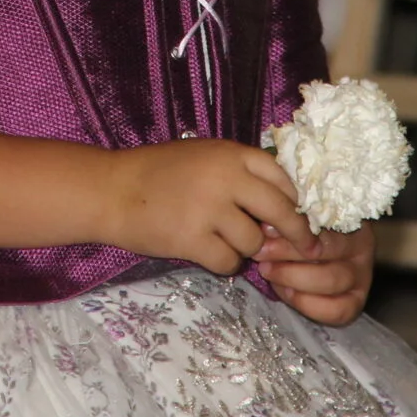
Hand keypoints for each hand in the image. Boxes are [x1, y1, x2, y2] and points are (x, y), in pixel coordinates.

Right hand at [98, 140, 302, 274]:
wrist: (112, 190)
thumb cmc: (157, 172)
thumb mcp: (202, 156)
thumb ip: (238, 173)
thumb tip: (281, 204)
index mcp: (230, 154)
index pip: (282, 177)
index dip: (294, 200)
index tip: (299, 215)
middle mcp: (225, 179)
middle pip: (281, 211)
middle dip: (296, 233)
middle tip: (305, 247)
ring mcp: (209, 210)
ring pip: (254, 242)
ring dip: (246, 249)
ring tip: (224, 240)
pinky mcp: (193, 240)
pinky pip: (228, 262)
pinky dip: (223, 263)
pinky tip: (208, 252)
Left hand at [256, 220, 374, 325]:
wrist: (317, 255)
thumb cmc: (303, 233)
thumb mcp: (297, 220)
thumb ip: (287, 219)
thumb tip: (265, 225)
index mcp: (349, 219)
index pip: (323, 223)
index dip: (292, 228)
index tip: (264, 229)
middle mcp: (361, 248)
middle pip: (325, 251)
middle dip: (286, 253)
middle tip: (260, 253)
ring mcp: (361, 278)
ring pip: (330, 281)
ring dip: (292, 277)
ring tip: (267, 271)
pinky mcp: (355, 303)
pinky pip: (336, 310)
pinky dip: (306, 303)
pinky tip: (285, 291)